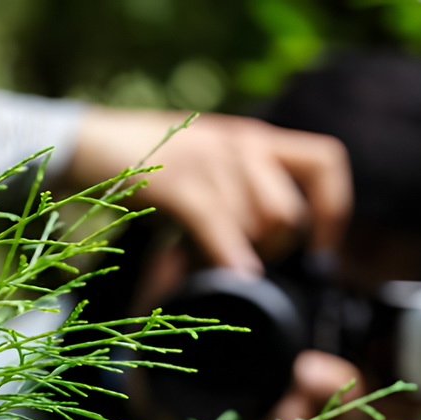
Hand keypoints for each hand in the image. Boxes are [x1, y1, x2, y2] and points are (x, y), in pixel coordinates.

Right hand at [67, 107, 352, 274]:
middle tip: (241, 264)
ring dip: (239, 257)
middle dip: (271, 253)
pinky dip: (230, 255)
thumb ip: (234, 200)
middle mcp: (241, 143)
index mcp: (254, 140)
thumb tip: (250, 263)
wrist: (87, 142)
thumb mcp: (204, 172)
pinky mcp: (178, 179)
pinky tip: (232, 278)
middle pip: (288, 211)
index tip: (320, 250)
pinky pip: (219, 223)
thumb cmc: (143, 166)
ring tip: (208, 266)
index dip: (333, 212)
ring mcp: (211, 159)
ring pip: (256, 223)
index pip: (325, 163)